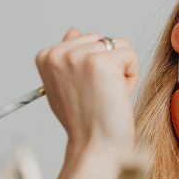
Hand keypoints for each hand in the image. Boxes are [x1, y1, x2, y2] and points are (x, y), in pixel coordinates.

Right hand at [35, 29, 139, 161]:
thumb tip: (75, 31)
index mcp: (47, 56)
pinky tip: (117, 95)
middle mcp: (59, 53)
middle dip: (110, 66)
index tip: (86, 91)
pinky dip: (132, 78)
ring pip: (119, 46)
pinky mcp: (102, 62)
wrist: (94, 146)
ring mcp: (78, 56)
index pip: (87, 41)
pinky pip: (132, 56)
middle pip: (104, 40)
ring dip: (122, 72)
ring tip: (108, 95)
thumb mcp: (67, 85)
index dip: (95, 68)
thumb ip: (70, 58)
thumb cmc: (85, 122)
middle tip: (99, 94)